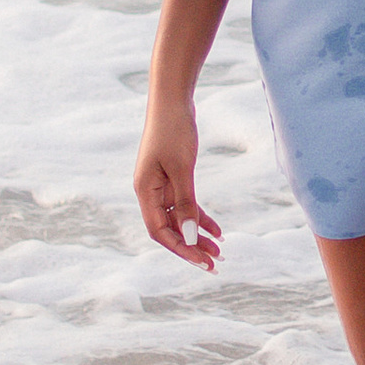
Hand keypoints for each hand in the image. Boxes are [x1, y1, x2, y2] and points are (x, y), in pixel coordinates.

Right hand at [134, 97, 220, 269]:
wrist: (172, 101)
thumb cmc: (173, 130)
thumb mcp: (181, 168)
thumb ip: (185, 202)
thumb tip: (190, 235)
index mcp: (145, 192)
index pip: (160, 231)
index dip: (181, 249)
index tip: (202, 261)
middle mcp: (150, 193)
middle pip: (170, 229)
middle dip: (191, 247)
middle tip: (215, 263)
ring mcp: (161, 186)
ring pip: (180, 219)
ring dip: (198, 235)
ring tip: (220, 250)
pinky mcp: (173, 178)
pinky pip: (186, 205)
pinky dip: (200, 217)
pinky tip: (217, 229)